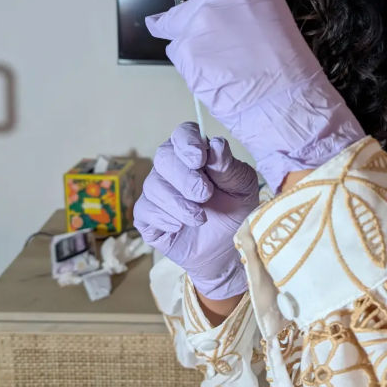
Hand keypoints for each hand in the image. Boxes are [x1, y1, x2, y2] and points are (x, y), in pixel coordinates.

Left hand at [130, 0, 363, 190]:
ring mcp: (198, 15)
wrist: (288, 104)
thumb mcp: (265, 15)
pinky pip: (178, 50)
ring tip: (224, 60)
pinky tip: (218, 72)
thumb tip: (178, 10)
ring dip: (189, 36)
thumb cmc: (284, 65)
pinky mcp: (183, 45)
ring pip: (174, 20)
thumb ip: (225, 0)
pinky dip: (192, 62)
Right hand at [134, 122, 258, 299]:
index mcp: (196, 154)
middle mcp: (172, 167)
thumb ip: (229, 167)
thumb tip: (216, 145)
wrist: (226, 252)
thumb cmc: (235, 213)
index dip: (187, 142)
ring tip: (200, 219)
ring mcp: (157, 191)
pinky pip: (144, 211)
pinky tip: (180, 227)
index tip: (199, 158)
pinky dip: (163, 219)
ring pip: (154, 186)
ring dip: (178, 204)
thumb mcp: (242, 189)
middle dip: (184, 177)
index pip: (182, 134)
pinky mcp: (147, 216)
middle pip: (164, 157)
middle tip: (204, 195)